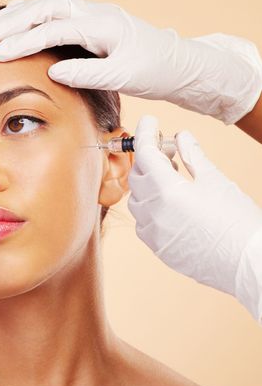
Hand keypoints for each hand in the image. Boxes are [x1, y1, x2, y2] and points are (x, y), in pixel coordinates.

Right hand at [0, 0, 261, 124]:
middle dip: (16, 20)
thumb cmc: (152, 71)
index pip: (54, 29)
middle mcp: (95, 13)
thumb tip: (54, 70)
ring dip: (22, 13)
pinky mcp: (92, 22)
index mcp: (102, 26)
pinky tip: (21, 17)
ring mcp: (94, 14)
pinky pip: (58, 12)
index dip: (24, 41)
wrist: (176, 63)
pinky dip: (36, 13)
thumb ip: (87, 73)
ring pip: (51, 5)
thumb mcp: (121, 77)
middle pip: (48, 8)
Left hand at [127, 115, 261, 316]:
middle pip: (138, 175)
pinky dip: (150, 206)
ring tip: (171, 176)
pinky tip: (168, 203)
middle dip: (149, 158)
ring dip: (148, 183)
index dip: (144, 133)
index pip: (144, 153)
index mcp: (166, 191)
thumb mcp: (215, 181)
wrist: (248, 264)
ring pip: (137, 199)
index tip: (148, 121)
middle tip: (167, 149)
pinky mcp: (156, 247)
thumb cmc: (237, 221)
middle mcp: (152, 212)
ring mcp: (152, 233)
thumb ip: (192, 156)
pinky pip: (143, 221)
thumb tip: (181, 135)